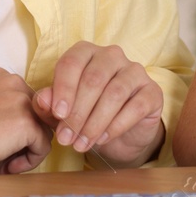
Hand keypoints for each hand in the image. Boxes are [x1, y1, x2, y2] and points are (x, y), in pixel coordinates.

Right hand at [0, 68, 52, 176]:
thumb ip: (3, 109)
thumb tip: (25, 129)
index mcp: (1, 76)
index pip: (26, 102)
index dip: (16, 127)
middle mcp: (14, 82)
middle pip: (38, 115)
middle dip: (25, 138)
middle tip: (4, 157)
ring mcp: (22, 101)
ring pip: (44, 130)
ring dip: (27, 150)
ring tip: (6, 163)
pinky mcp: (26, 123)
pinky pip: (42, 147)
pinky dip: (29, 161)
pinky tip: (6, 167)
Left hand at [33, 42, 163, 167]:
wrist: (118, 136)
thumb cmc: (86, 115)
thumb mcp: (62, 112)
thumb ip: (49, 104)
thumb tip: (43, 101)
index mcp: (86, 52)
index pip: (72, 62)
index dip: (63, 89)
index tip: (57, 115)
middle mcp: (112, 56)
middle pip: (94, 79)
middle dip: (78, 112)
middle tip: (66, 138)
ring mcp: (135, 72)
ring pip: (115, 93)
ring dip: (95, 123)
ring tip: (81, 144)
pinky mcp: (152, 92)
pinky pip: (136, 106)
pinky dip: (116, 126)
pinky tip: (102, 139)